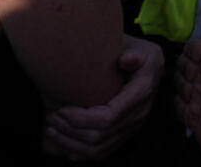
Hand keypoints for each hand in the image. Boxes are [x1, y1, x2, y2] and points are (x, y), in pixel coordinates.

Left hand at [43, 34, 162, 160]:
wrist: (150, 65)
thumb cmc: (139, 53)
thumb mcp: (140, 48)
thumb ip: (133, 53)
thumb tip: (126, 59)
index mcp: (142, 94)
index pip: (107, 118)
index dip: (79, 119)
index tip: (60, 108)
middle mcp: (139, 115)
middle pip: (98, 137)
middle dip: (69, 130)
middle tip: (50, 116)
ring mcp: (133, 128)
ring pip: (96, 150)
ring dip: (69, 143)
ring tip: (51, 129)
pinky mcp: (125, 134)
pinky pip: (100, 153)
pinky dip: (79, 151)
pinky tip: (63, 143)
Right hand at [175, 0, 200, 157]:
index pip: (191, 48)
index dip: (188, 49)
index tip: (185, 51)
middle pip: (181, 68)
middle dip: (181, 69)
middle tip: (185, 72)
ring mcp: (199, 96)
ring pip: (176, 87)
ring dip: (179, 87)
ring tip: (187, 89)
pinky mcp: (192, 116)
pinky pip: (177, 108)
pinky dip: (177, 105)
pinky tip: (182, 103)